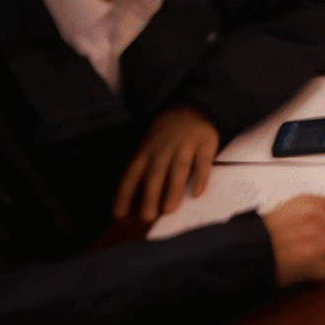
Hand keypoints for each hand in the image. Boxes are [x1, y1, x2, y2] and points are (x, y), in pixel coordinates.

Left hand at [114, 105, 218, 221]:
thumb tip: (132, 205)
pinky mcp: (205, 143)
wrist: (191, 107)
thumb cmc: (164, 137)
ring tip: (169, 210)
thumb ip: (141, 172)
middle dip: (148, 197)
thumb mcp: (146, 148)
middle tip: (147, 217)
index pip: (129, 176)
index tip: (119, 216)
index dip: (123, 196)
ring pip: (177, 169)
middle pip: (154, 175)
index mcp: (144, 152)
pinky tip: (196, 193)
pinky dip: (200, 177)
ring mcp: (185, 145)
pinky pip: (203, 162)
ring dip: (172, 190)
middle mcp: (162, 149)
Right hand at [265, 195, 324, 287]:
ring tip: (306, 260)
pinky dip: (318, 274)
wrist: (249, 249)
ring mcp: (316, 237)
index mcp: (313, 202)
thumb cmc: (267, 233)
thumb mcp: (292, 210)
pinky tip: (302, 268)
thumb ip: (318, 213)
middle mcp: (317, 217)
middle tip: (317, 251)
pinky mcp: (313, 257)